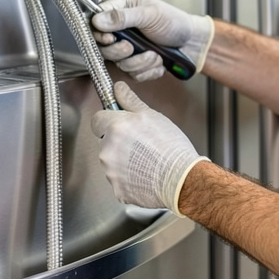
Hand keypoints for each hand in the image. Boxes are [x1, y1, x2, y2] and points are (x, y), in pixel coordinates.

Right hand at [90, 0, 213, 81]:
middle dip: (120, 51)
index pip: (96, 22)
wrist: (193, 42)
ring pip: (119, 64)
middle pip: (103, 48)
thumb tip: (98, 20)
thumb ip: (123, 17)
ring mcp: (128, 48)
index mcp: (122, 9)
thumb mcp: (150, 14)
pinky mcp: (136, 64)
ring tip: (154, 54)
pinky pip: (132, 74)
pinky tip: (158, 61)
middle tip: (131, 47)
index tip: (109, 38)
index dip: (99, 34)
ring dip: (139, 62)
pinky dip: (147, 71)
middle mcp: (121, 29)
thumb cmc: (175, 21)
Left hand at [90, 82, 206, 213]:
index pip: (97, 120)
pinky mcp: (118, 189)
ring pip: (112, 162)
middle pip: (105, 142)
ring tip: (147, 160)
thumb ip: (130, 101)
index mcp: (115, 128)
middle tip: (141, 143)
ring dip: (124, 160)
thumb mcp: (152, 116)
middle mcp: (108, 150)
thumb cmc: (170, 148)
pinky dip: (130, 178)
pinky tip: (146, 174)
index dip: (109, 120)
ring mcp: (111, 172)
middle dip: (119, 141)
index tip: (120, 123)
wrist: (182, 179)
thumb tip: (118, 88)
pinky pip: (120, 180)